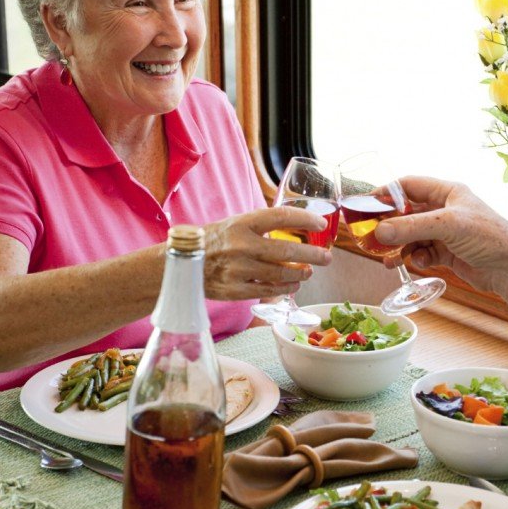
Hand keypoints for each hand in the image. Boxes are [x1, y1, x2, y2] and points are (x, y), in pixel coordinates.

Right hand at [201, 206, 331, 299]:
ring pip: (280, 274)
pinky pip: (267, 291)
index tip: (321, 223)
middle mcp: (241, 245)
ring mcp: (238, 269)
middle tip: (327, 258)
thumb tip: (297, 226)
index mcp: (242, 223)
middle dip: (312, 255)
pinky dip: (284, 289)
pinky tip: (292, 286)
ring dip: (300, 274)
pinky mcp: (234, 290)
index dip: (305, 220)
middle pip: (287, 250)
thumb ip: (261, 226)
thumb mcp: (235, 224)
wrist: (181, 264)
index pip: (281, 217)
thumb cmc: (214, 241)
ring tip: (308, 272)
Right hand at [373, 176, 507, 293]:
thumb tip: (380, 230)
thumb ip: (412, 227)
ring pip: (412, 236)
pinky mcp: (448, 253)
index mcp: (448, 192)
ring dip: (399, 246)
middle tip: (371, 236)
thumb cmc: (490, 237)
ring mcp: (446, 233)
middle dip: (390, 225)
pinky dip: (416, 258)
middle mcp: (445, 210)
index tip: (367, 205)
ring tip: (388, 258)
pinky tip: (418, 263)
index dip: (387, 194)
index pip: (409, 186)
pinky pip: (422, 253)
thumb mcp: (448, 225)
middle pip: (407, 213)